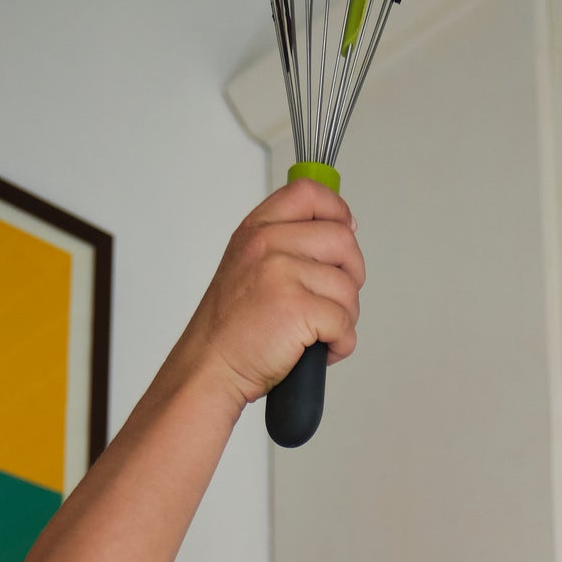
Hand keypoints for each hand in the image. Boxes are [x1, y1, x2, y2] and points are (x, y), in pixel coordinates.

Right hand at [178, 179, 364, 410]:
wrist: (210, 368)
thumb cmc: (232, 330)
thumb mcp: (248, 267)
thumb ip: (287, 244)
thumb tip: (344, 231)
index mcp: (257, 230)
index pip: (309, 194)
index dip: (338, 211)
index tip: (346, 231)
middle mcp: (267, 245)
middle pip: (343, 240)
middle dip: (351, 276)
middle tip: (334, 300)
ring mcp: (281, 274)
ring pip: (348, 288)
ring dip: (344, 318)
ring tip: (317, 332)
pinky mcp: (296, 308)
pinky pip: (345, 323)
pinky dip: (340, 344)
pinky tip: (318, 350)